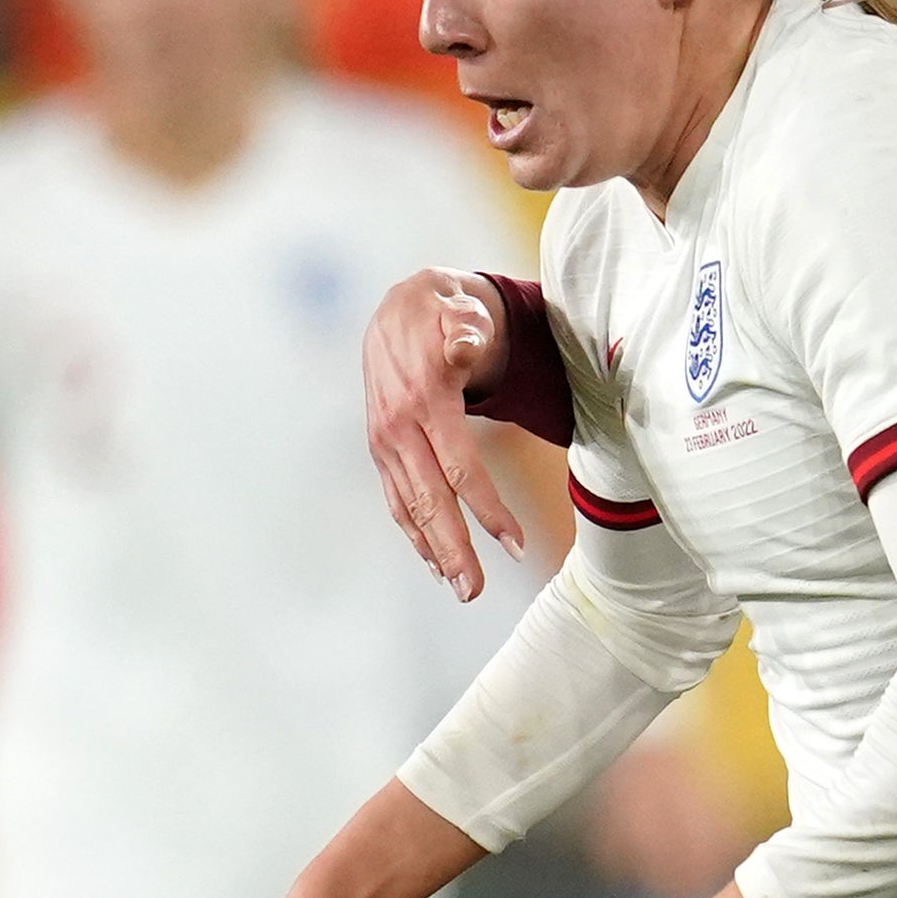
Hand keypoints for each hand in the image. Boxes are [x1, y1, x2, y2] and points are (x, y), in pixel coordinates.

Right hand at [363, 263, 533, 602]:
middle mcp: (396, 426)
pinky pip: (397, 499)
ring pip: (408, 507)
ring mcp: (384, 441)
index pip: (458, 466)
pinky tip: (435, 562)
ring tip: (461, 589)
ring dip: (434, 551)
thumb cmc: (441, 309)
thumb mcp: (457, 306)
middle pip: (429, 500)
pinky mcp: (381, 449)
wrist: (397, 307)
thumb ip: (464, 327)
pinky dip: (414, 533)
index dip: (487, 509)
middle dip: (454, 548)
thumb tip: (465, 343)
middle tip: (476, 591)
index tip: (514, 544)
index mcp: (422, 397)